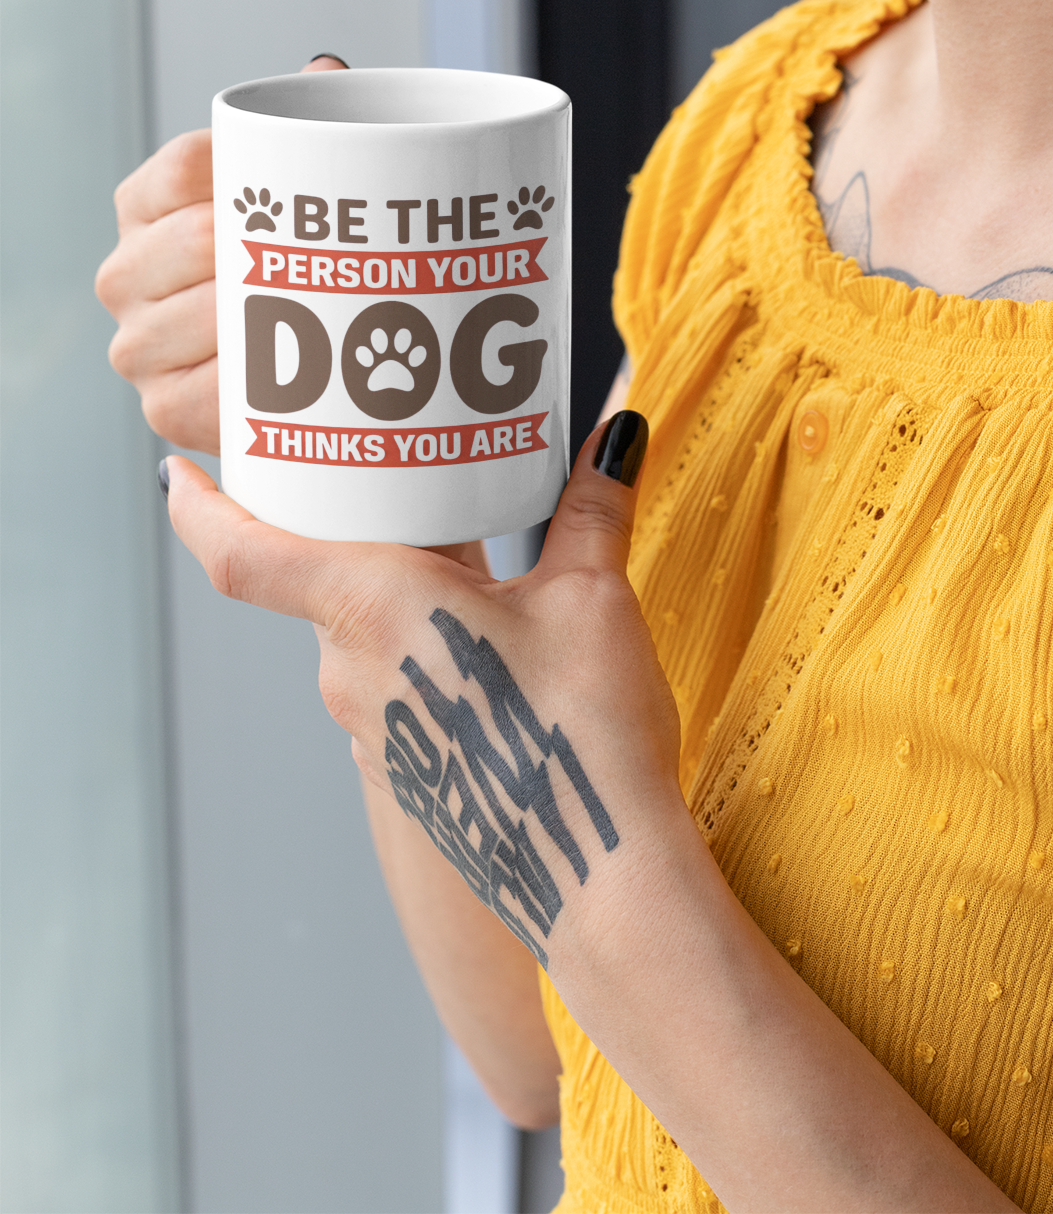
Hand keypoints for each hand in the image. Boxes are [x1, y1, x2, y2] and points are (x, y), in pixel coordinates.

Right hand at [96, 55, 347, 450]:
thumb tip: (325, 70)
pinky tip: (299, 376)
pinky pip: (209, 392)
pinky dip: (258, 385)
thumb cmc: (295, 259)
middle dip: (267, 246)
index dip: (249, 174)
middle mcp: (125, 272)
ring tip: (330, 310)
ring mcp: (137, 344)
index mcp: (146, 203)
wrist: (299, 369)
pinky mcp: (163, 407)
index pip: (188, 165)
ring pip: (204, 314)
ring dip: (268, 314)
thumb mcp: (296, 192)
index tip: (308, 190)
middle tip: (335, 253)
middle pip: (196, 238)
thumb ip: (308, 128)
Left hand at [162, 412, 683, 970]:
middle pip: (314, 577)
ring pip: (359, 629)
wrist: (598, 876)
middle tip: (394, 471)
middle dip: (350, 526)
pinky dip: (418, 641)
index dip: (200, 508)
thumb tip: (616, 433)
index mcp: (371, 606)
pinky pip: (391, 677)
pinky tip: (485, 633)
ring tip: (465, 547)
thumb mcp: (593, 595)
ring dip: (396, 587)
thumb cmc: (578, 733)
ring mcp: (371, 726)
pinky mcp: (407, 763)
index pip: (242, 553)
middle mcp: (349, 668)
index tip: (179, 473)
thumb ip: (593, 506)